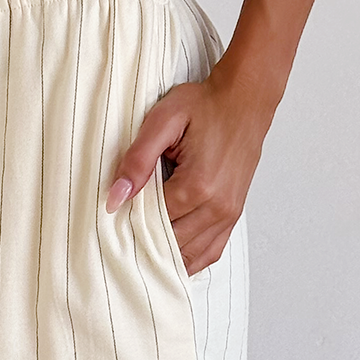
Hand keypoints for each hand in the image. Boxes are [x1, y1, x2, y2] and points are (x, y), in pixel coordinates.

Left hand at [105, 52, 277, 274]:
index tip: (113, 219)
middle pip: (170, 243)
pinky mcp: (234, 214)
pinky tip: (170, 256)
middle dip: (144, 241)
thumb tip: (114, 198)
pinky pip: (210, 252)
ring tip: (141, 249)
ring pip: (189, 255)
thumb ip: (137, 160)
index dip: (129, 223)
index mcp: (197, 186)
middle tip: (121, 237)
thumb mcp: (163, 120)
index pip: (152, 222)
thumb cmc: (206, 106)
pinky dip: (188, 258)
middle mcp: (217, 206)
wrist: (246, 100)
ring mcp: (229, 214)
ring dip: (165, 254)